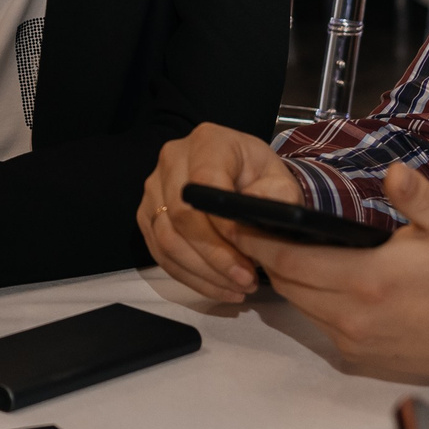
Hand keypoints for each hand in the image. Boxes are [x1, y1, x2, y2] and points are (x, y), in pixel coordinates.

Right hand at [137, 123, 302, 302]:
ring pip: (167, 240)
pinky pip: (160, 253)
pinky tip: (218, 287)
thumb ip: (272, 198)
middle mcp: (172, 159)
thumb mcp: (281, 183)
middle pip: (181, 216)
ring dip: (203, 272)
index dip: (221, 224)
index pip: (203, 183)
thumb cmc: (263, 179)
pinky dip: (190, 277)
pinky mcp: (148, 214)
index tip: (247, 255)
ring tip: (237, 287)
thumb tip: (245, 217)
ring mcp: (154, 187)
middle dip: (215, 256)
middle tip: (246, 280)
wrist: (246, 179)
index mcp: (208, 141)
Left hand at [233, 162, 428, 383]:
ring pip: (302, 308)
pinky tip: (325, 283)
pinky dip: (315, 304)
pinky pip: (323, 327)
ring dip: (291, 282)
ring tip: (288, 252)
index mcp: (366, 279)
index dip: (259, 239)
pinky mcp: (364, 360)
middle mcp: (352, 316)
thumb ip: (416, 196)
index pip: (290, 259)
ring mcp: (356, 342)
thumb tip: (392, 171)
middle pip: (287, 285)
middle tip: (256, 231)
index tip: (238, 220)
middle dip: (268, 258)